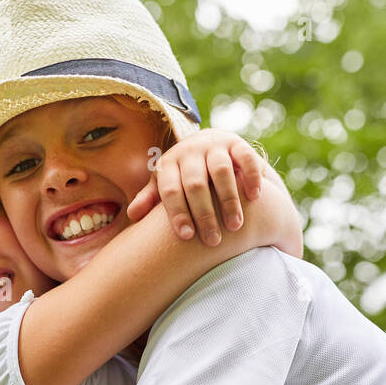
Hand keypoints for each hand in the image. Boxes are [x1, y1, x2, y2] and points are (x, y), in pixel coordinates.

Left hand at [126, 129, 266, 245]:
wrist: (208, 143)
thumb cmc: (183, 174)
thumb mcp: (165, 183)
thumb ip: (151, 198)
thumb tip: (132, 215)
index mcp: (169, 163)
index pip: (170, 190)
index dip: (177, 213)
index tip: (187, 237)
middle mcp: (190, 151)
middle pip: (196, 184)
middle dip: (204, 214)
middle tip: (213, 241)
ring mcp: (214, 145)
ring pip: (221, 172)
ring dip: (229, 201)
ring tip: (235, 226)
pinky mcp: (236, 143)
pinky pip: (245, 157)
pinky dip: (251, 177)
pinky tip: (254, 198)